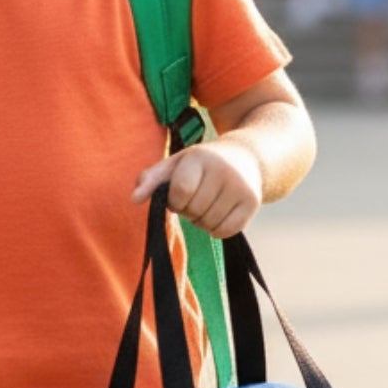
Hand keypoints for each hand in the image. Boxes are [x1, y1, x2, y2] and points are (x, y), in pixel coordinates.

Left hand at [132, 139, 263, 238]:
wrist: (248, 156)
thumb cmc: (202, 163)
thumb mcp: (176, 163)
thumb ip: (151, 179)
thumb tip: (134, 199)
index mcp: (201, 158)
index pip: (180, 192)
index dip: (175, 200)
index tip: (179, 194)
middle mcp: (224, 171)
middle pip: (194, 210)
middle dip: (189, 210)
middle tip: (196, 197)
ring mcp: (241, 187)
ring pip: (209, 224)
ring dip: (202, 221)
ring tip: (207, 204)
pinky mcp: (253, 202)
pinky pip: (225, 232)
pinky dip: (217, 229)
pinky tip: (218, 213)